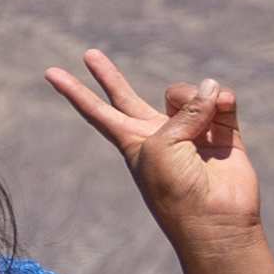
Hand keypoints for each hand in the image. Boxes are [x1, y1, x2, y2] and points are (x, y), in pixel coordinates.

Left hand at [40, 48, 257, 237]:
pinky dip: (222, 99)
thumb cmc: (176, 188)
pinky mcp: (223, 133)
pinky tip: (223, 102)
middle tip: (88, 54)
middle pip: (126, 97)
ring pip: (186, 94)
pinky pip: (221, 101)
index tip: (50, 73)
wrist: (217, 219)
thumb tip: (215, 89)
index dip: (75, 91)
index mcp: (132, 140)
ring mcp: (190, 132)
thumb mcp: (163, 145)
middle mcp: (157, 134)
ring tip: (206, 115)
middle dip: (108, 77)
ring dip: (195, 97)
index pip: (96, 111)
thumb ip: (184, 111)